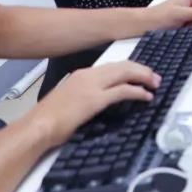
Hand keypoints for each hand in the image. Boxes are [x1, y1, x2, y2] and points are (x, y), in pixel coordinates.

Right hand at [30, 61, 159, 146]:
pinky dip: (138, 92)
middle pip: (122, 65)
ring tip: (154, 84)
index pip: (112, 66)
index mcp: (81, 74)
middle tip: (154, 77)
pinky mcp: (95, 99)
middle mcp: (88, 75)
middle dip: (141, 70)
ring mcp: (92, 86)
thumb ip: (83, 95)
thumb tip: (96, 100)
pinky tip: (146, 96)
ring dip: (143, 78)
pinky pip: (123, 91)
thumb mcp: (68, 100)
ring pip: (126, 73)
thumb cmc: (48, 119)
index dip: (129, 68)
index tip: (140, 74)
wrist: (37, 126)